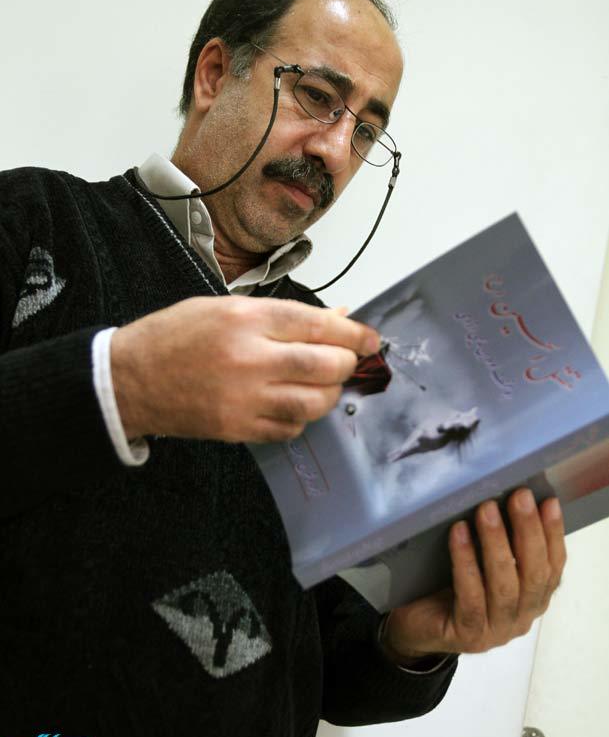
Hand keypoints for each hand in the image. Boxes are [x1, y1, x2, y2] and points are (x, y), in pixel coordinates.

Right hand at [111, 296, 379, 442]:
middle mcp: (249, 358)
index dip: (354, 335)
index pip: (317, 326)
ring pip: (313, 403)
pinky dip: (302, 419)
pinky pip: (289, 430)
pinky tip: (293, 405)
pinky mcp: (237, 429)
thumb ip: (282, 315)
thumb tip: (335, 320)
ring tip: (324, 384)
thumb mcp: (224, 307)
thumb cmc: (174, 335)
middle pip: (324, 366)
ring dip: (329, 394)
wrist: (128, 379)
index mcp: (245, 319)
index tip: (371, 340)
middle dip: (347, 364)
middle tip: (349, 362)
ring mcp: (243, 399)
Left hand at [381, 489, 566, 661]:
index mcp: (532, 601)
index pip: (552, 567)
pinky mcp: (467, 634)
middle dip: (529, 532)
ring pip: (504, 586)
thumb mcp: (483, 565)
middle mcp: (520, 618)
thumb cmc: (452, 588)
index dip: (553, 534)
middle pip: (534, 575)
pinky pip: (470, 596)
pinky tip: (459, 533)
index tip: (547, 502)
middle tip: (519, 497)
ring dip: (497, 543)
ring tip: (487, 509)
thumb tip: (509, 498)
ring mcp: (495, 631)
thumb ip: (502, 544)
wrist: (417, 628)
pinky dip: (466, 561)